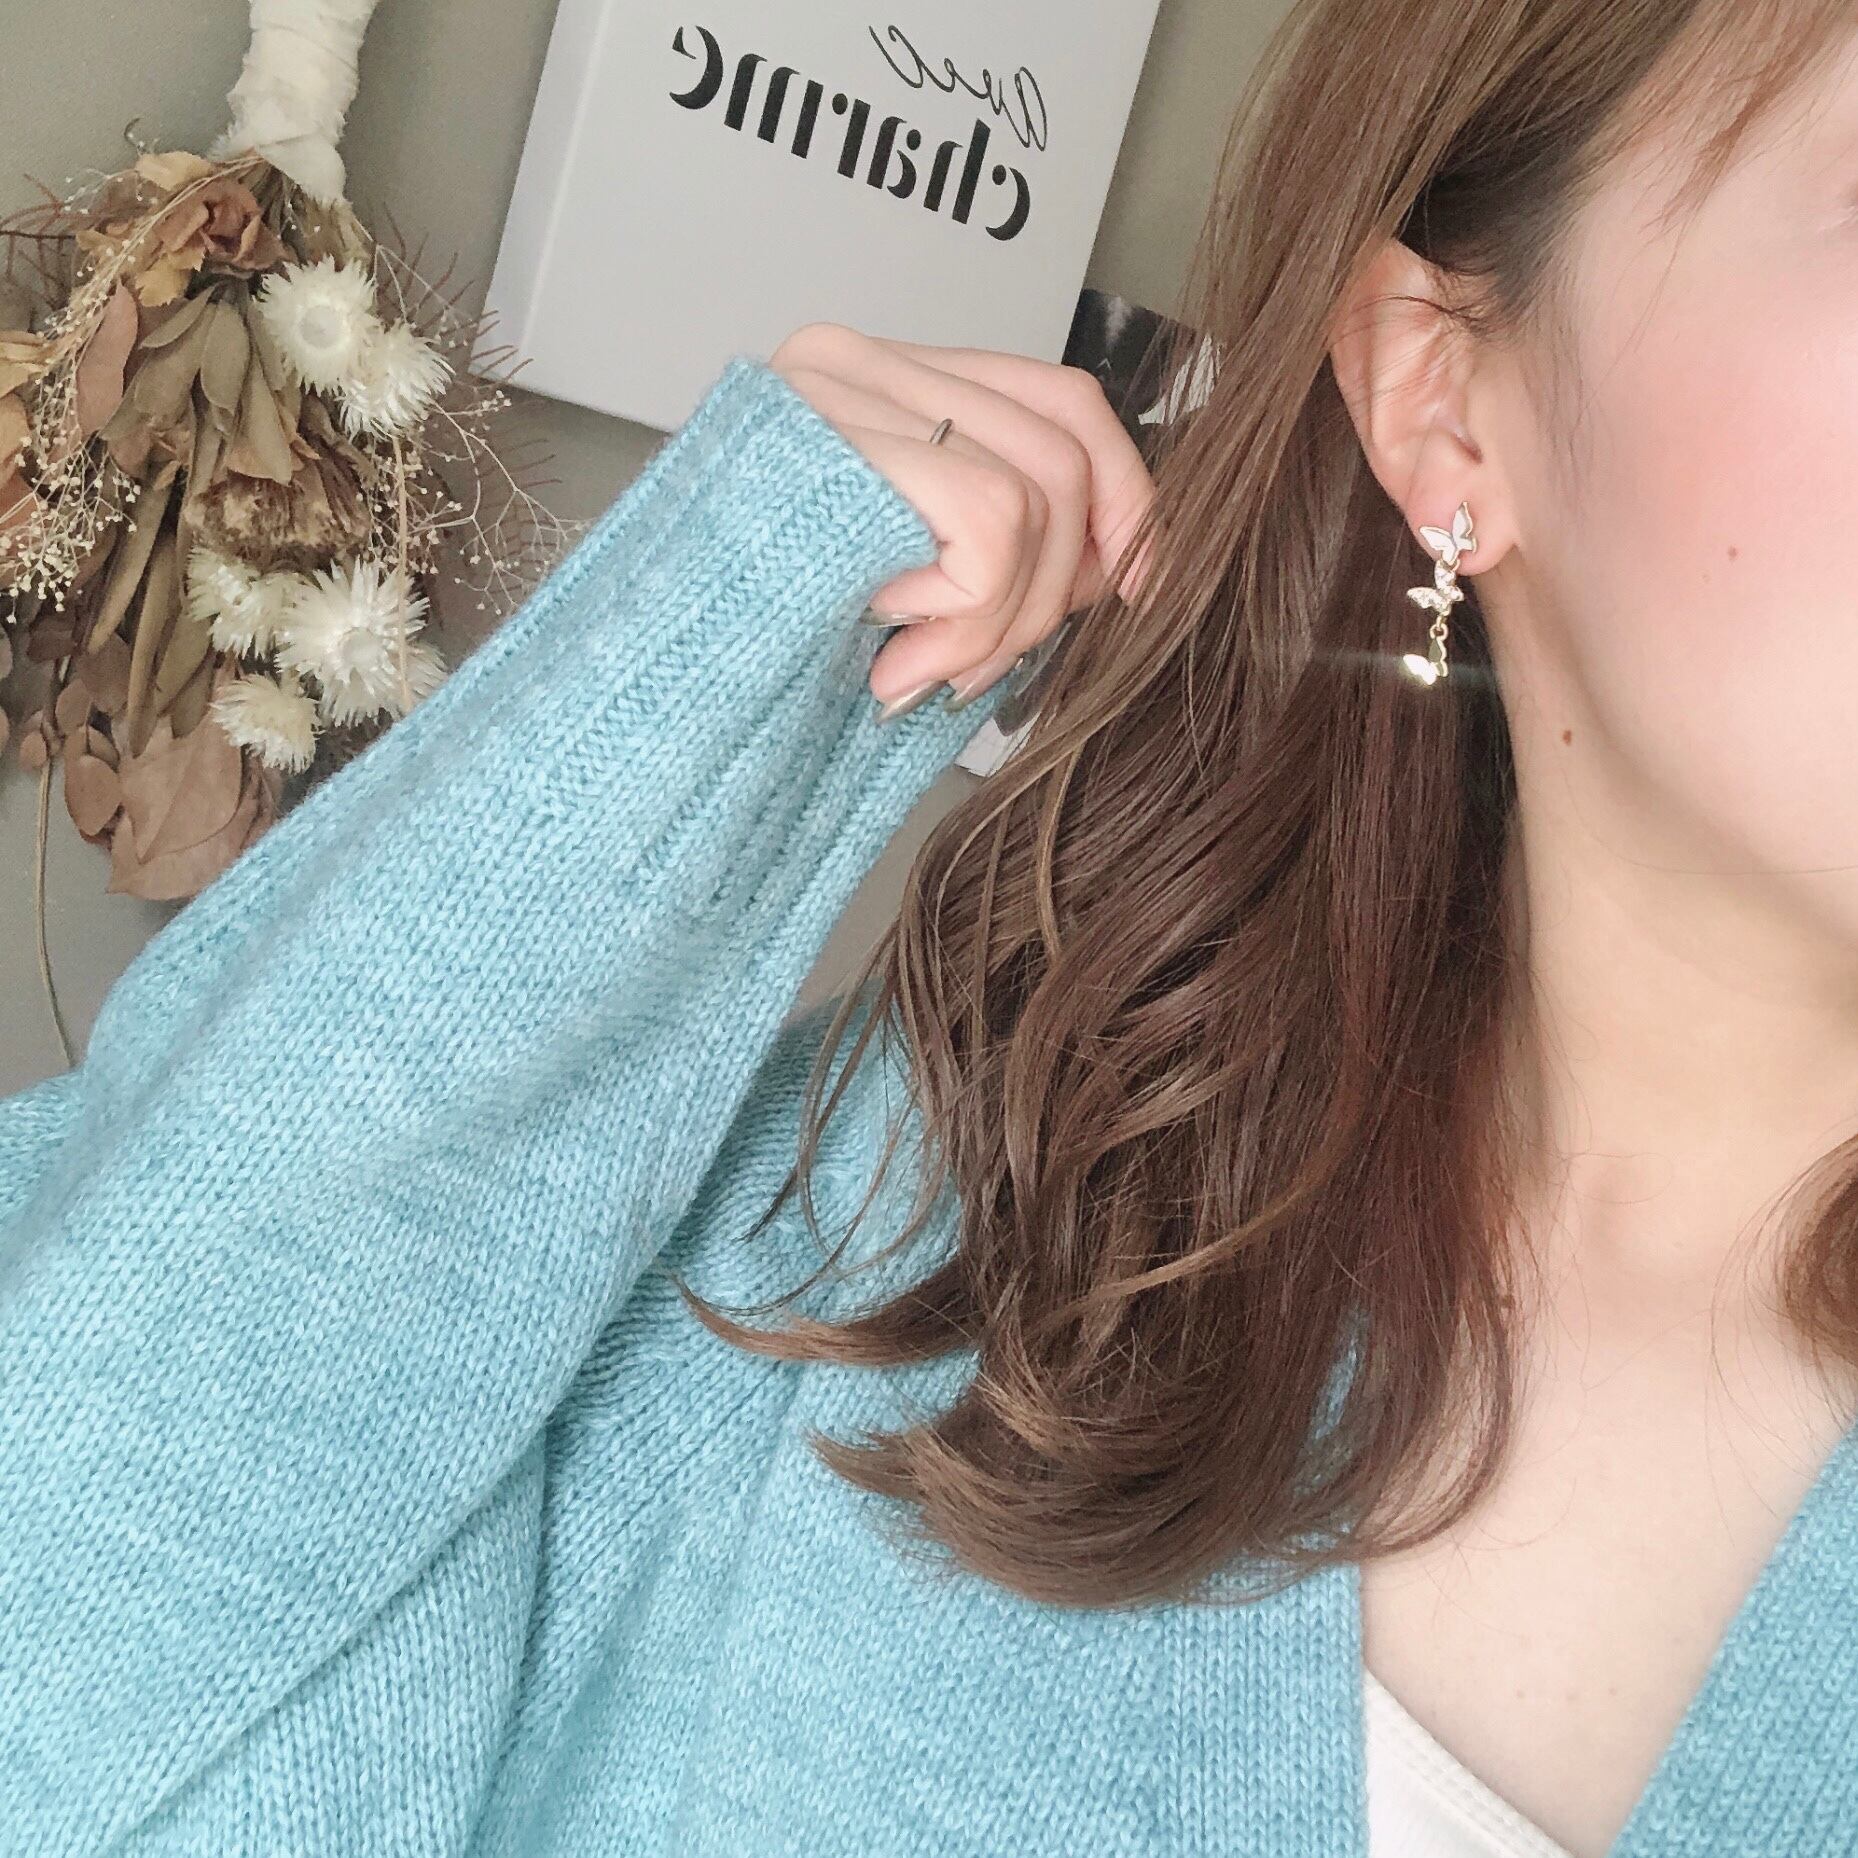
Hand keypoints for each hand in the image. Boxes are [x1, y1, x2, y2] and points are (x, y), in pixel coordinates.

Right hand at [767, 322, 1158, 716]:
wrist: (641, 685)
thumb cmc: (761, 644)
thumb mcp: (898, 584)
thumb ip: (995, 552)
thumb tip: (1114, 568)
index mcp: (880, 385)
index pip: (1059, 398)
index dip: (1127, 496)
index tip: (1140, 589)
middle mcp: (858, 360)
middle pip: (1064, 445)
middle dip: (1056, 591)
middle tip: (973, 671)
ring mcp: (838, 389)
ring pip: (1037, 492)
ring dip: (998, 621)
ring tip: (914, 667)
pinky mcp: (835, 437)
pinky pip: (991, 524)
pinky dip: (965, 613)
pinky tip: (888, 643)